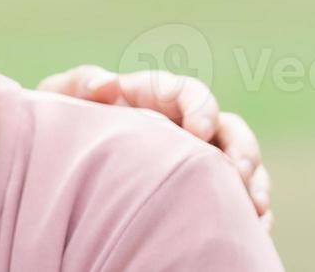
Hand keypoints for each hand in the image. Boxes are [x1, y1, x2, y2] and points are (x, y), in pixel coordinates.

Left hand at [37, 65, 272, 230]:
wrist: (57, 169)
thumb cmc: (61, 129)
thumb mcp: (59, 102)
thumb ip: (77, 84)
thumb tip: (104, 83)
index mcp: (156, 99)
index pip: (190, 94)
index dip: (201, 108)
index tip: (199, 131)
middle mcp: (186, 128)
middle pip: (230, 129)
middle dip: (241, 148)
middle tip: (238, 172)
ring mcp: (199, 162)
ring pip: (243, 166)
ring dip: (255, 183)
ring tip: (256, 208)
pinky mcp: (204, 194)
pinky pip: (239, 204)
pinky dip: (253, 215)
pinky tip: (256, 231)